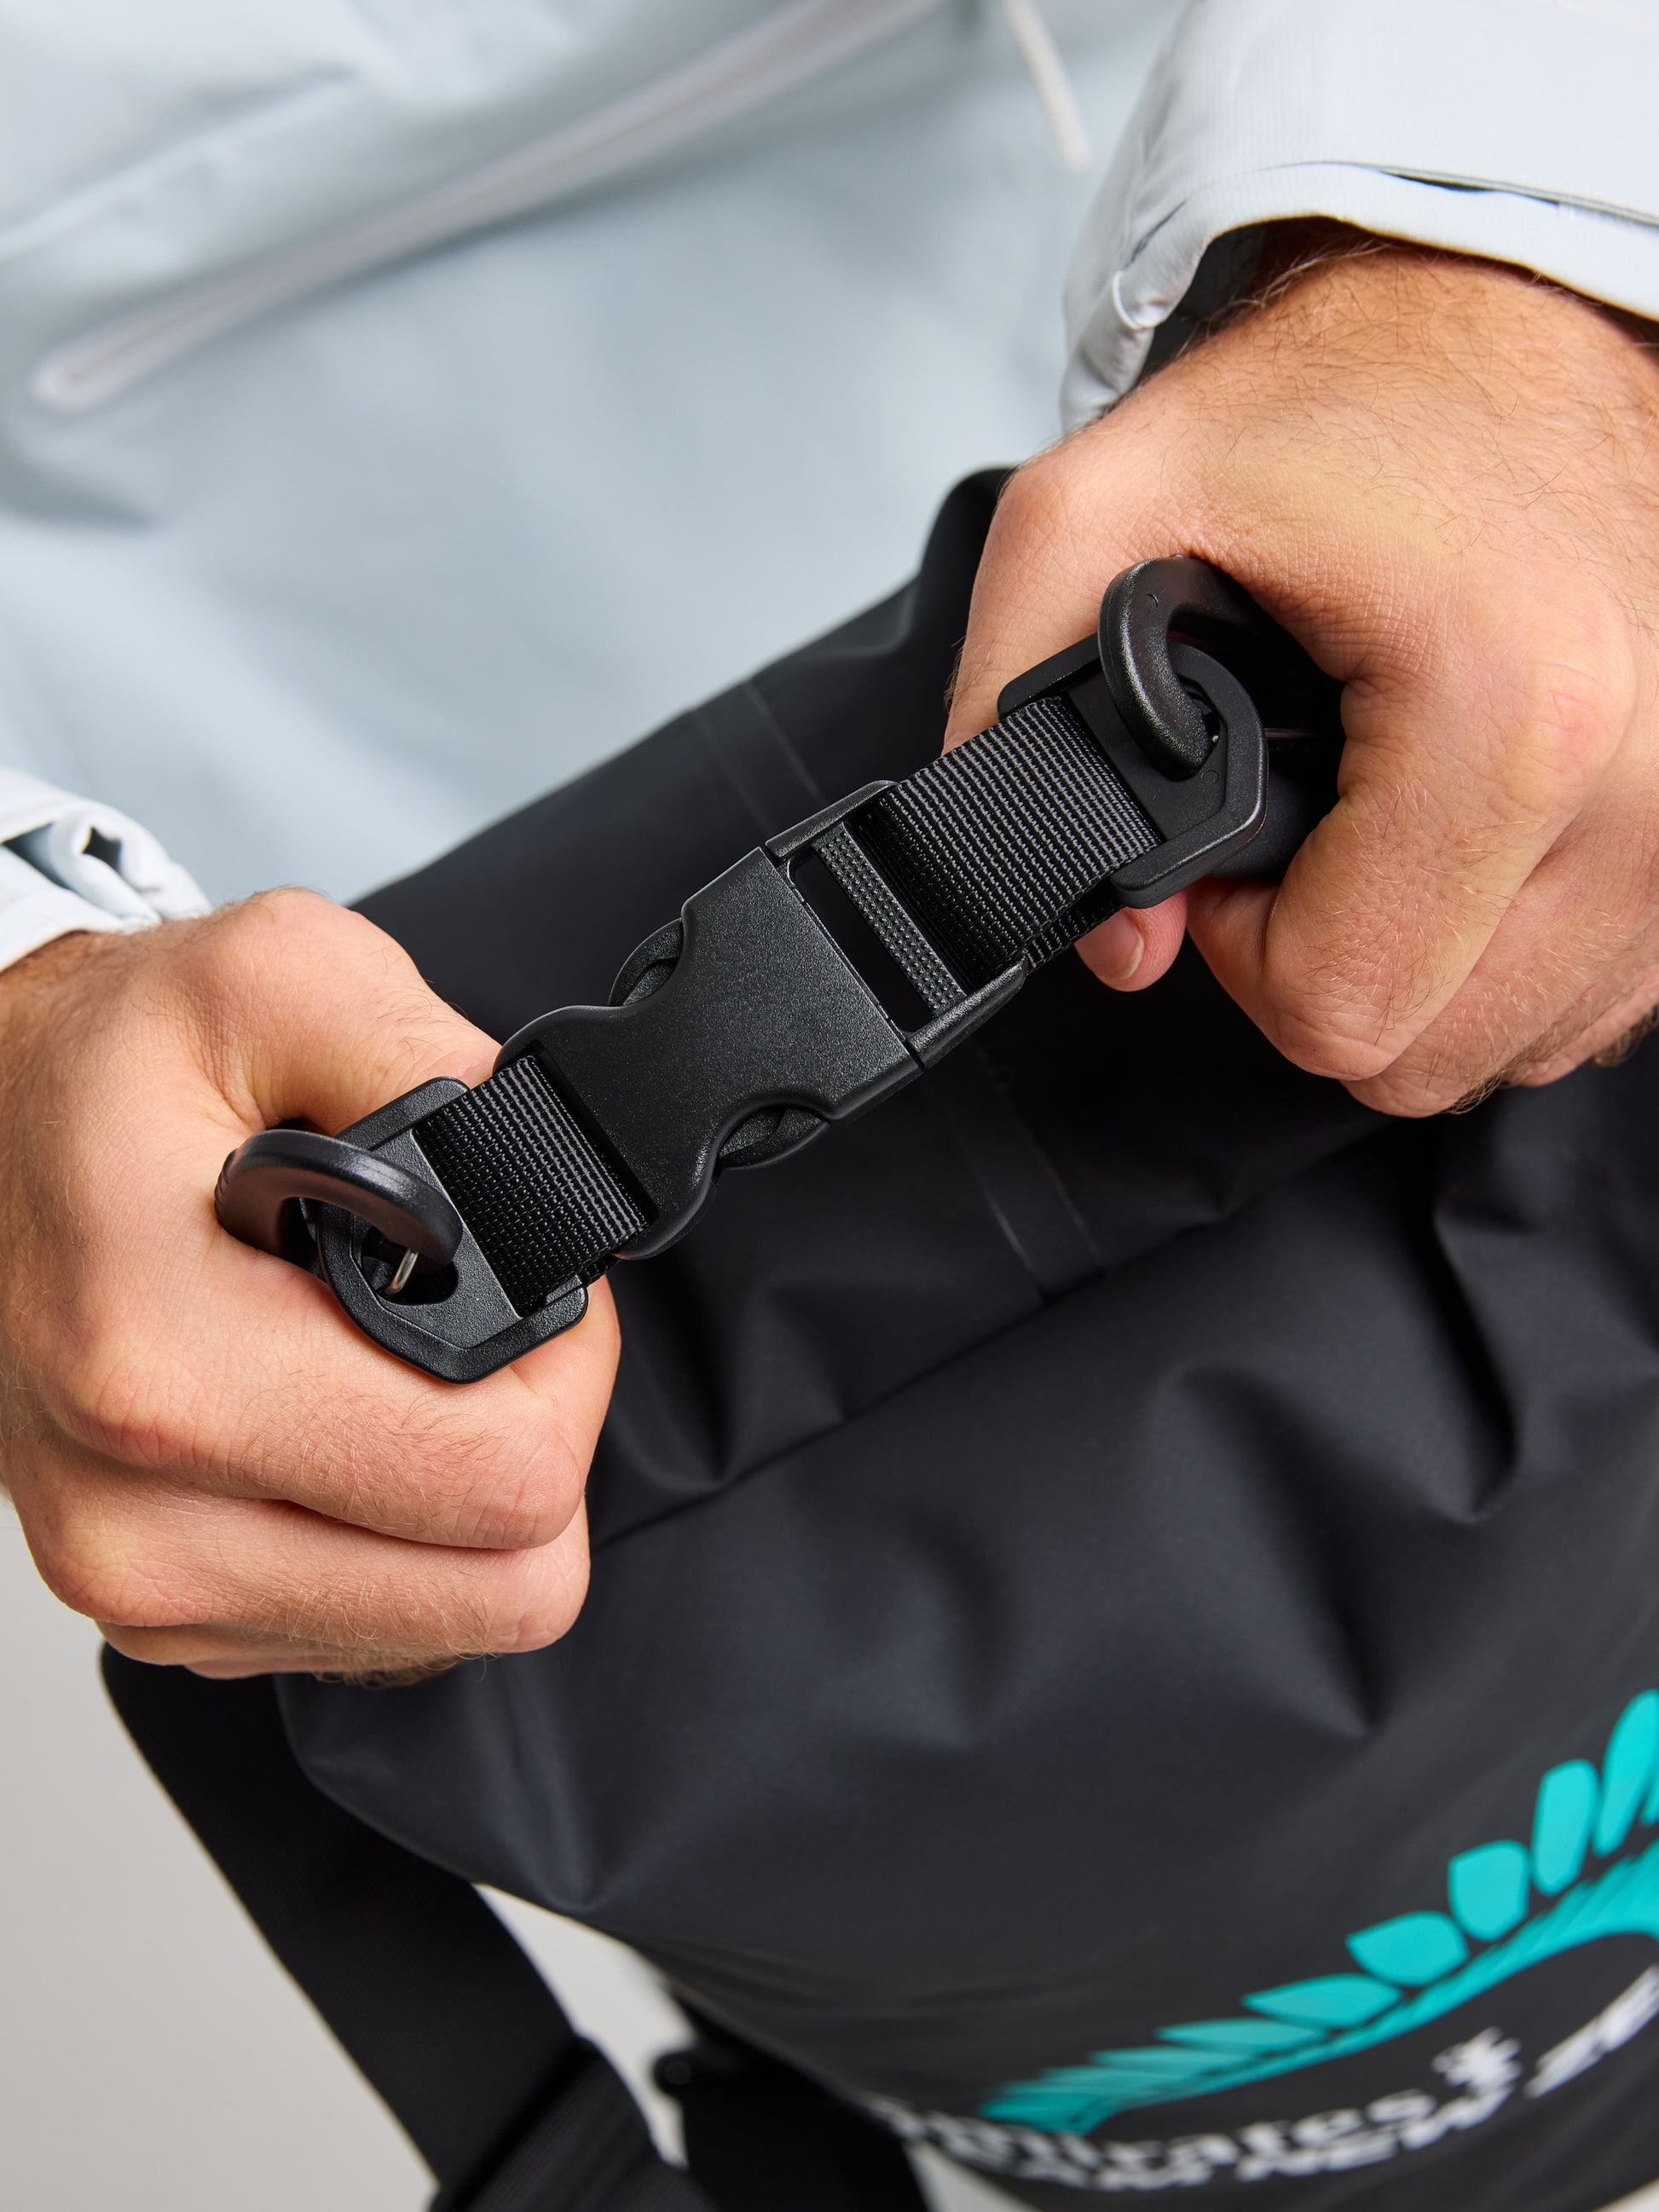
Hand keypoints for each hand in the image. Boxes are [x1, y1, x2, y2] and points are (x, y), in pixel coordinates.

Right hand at [0, 895, 617, 1678]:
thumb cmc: (110, 1064)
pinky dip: (401, 1533)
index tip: (521, 1278)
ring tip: (402, 1364)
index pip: (506, 1484)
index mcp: (166, 1368)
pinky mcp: (161, 1618)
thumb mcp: (283, 974)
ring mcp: (144, 1590)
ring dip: (468, 1500)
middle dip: (534, 1441)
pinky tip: (347, 1419)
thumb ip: (437, 1063)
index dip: (567, 1370)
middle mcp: (139, 1519)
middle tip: (481, 1326)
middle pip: (505, 1586)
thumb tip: (542, 1169)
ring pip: (454, 1621)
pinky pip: (378, 1628)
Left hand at [949, 237, 1658, 1114]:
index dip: (1239, 944)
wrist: (1503, 328)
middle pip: (1423, 1054)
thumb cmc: (1327, 410)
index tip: (1236, 829)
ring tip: (1377, 810)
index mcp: (1514, 709)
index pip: (1340, 1006)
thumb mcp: (1092, 514)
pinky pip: (1583, 1002)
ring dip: (1409, 961)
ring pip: (1505, 1044)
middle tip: (1296, 820)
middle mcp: (1649, 789)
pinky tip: (1453, 834)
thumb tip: (1114, 937)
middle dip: (1320, 961)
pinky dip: (1495, 946)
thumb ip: (1019, 719)